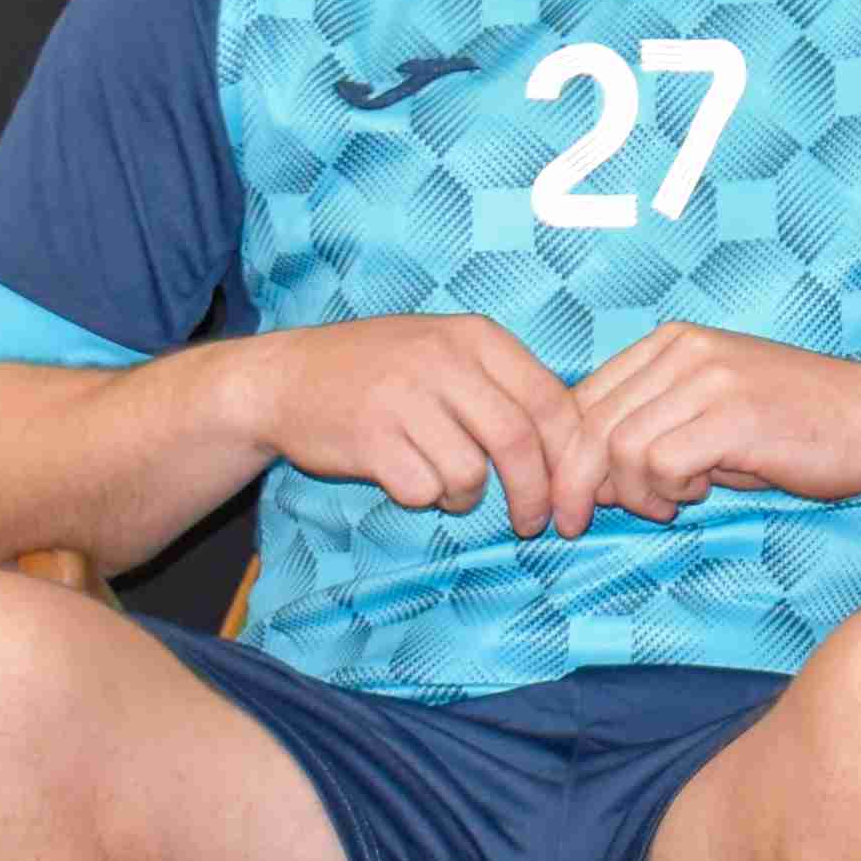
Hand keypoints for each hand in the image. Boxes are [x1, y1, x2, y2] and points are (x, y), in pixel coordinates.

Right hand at [239, 312, 601, 533]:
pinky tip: (407, 479)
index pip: (551, 399)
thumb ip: (504, 388)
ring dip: (466, 497)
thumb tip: (572, 451)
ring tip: (445, 485)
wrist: (286, 378)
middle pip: (518, 441)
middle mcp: (443, 359)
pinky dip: (424, 497)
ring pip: (471, 473)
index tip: (573, 496)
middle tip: (533, 525)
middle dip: (535, 495)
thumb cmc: (382, 372)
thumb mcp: (447, 353)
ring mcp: (404, 396)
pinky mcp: (370, 437)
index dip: (570, 456)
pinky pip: (423, 489)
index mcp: (475, 335)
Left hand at [569, 324, 860, 522]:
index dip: (562, 457)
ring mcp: (711, 378)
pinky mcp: (734, 414)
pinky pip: (661, 463)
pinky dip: (666, 492)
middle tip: (576, 524)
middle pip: (591, 425)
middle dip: (576, 485)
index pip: (583, 399)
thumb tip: (585, 479)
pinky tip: (697, 496)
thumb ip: (649, 428)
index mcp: (671, 342)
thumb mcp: (710, 412)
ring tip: (669, 504)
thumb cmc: (793, 426)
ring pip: (621, 447)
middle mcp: (685, 350)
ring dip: (634, 493)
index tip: (563, 502)